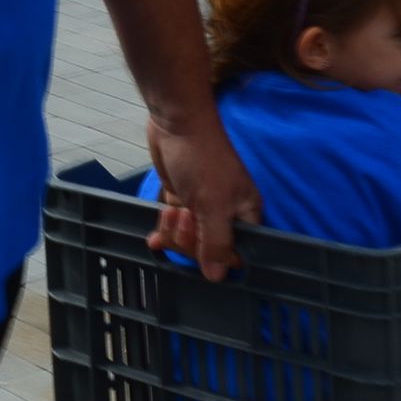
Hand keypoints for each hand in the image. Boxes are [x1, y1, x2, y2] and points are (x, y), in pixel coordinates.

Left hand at [145, 112, 260, 281]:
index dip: (216, 256)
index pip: (237, 253)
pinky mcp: (182, 200)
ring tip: (169, 211)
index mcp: (246, 214)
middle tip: (182, 217)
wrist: (176, 123)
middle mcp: (227, 214)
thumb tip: (218, 277)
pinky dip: (165, 232)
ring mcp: (203, 208)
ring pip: (189, 240)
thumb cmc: (202, 160)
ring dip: (175, 234)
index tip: (200, 245)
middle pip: (209, 250)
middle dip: (190, 240)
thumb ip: (216, 242)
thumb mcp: (213, 204)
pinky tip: (154, 237)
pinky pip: (175, 228)